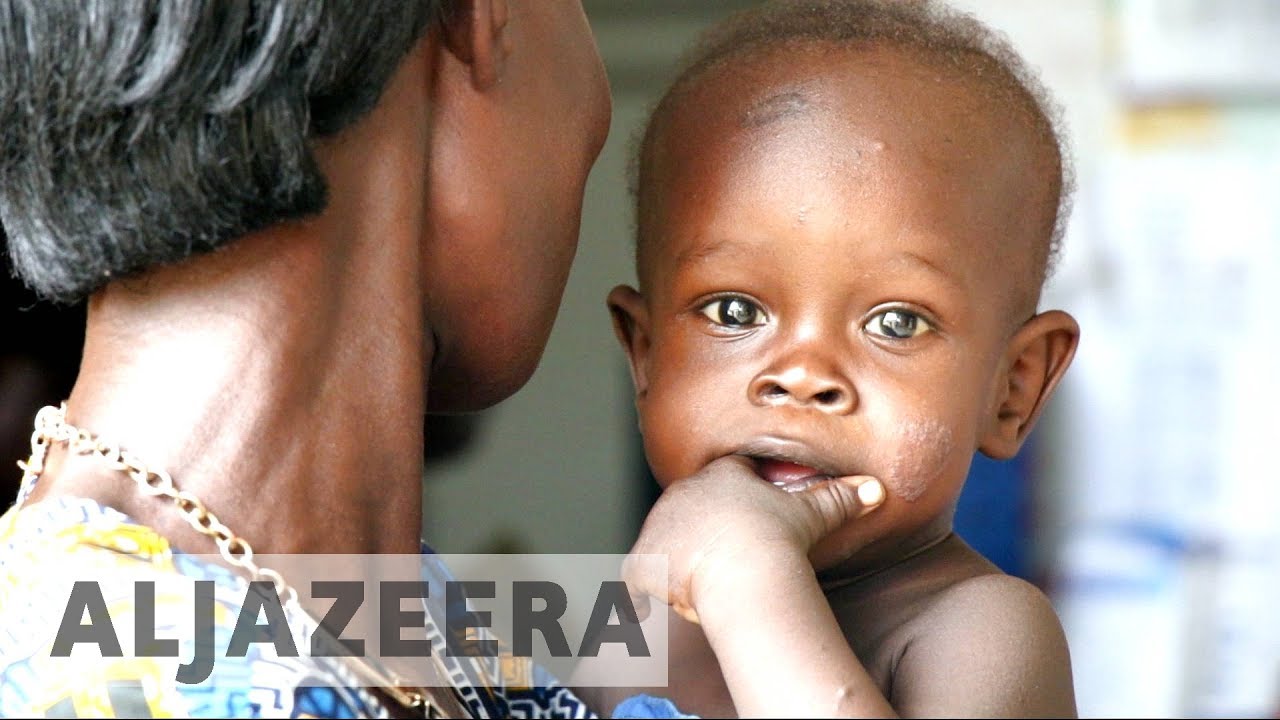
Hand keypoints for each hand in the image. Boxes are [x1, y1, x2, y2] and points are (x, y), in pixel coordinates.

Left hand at [622, 455, 884, 623]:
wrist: (742, 570)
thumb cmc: (776, 539)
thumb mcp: (812, 514)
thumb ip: (840, 498)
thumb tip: (875, 489)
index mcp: (720, 476)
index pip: (728, 476)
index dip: (740, 495)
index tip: (751, 516)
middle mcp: (683, 494)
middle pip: (693, 506)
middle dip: (708, 527)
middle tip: (730, 554)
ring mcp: (658, 526)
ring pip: (667, 537)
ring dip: (680, 555)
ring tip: (704, 579)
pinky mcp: (642, 562)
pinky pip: (638, 576)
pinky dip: (647, 592)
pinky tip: (662, 604)